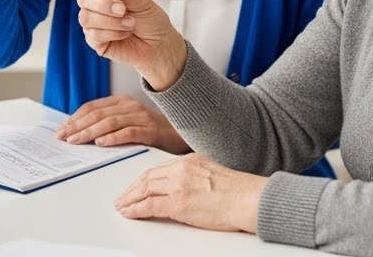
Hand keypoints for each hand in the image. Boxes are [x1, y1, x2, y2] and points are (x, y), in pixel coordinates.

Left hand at [56, 95, 189, 153]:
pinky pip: (129, 132)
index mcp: (121, 102)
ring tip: (76, 141)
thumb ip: (107, 123)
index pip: (92, 107)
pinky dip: (113, 137)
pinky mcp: (151, 130)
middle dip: (77, 126)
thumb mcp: (126, 122)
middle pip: (97, 114)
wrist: (181, 135)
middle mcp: (130, 106)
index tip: (61, 130)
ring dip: (90, 132)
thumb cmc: (150, 131)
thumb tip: (79, 132)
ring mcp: (141, 117)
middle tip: (64, 137)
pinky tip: (101, 143)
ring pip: (110, 122)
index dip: (75, 118)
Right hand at [77, 0, 186, 89]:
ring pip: (86, 18)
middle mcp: (97, 5)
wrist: (159, 45)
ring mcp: (94, 23)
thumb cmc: (151, 22)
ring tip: (129, 24)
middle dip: (103, 4)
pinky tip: (124, 34)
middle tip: (122, 10)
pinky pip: (93, 35)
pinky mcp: (95, 41)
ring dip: (111, 21)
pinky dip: (112, 34)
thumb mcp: (142, 1)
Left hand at [114, 154, 266, 233]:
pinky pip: (149, 206)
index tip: (136, 185)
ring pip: (144, 190)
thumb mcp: (213, 173)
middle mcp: (180, 170)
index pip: (157, 169)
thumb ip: (194, 176)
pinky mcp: (178, 204)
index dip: (143, 179)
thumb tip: (185, 186)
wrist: (250, 199)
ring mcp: (177, 186)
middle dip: (132, 188)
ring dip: (129, 199)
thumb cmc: (240, 191)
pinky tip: (129, 212)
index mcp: (188, 161)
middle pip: (147, 178)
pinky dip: (135, 209)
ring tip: (122, 206)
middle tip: (122, 197)